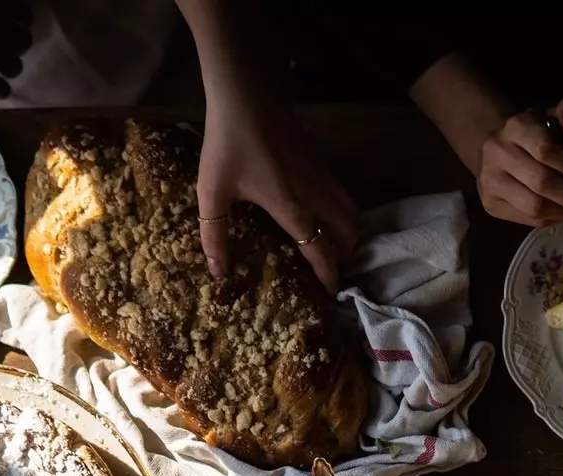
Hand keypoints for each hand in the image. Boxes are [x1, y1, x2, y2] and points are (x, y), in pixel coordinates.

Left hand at [197, 76, 356, 291]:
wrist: (245, 95)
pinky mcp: (321, 160)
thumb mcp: (211, 193)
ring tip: (335, 246)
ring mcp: (322, 174)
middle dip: (346, 254)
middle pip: (349, 231)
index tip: (331, 293)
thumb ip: (214, 235)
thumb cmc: (227, 144)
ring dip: (349, 232)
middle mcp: (315, 194)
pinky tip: (325, 214)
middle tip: (333, 268)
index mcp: (291, 207)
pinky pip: (343, 193)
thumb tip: (218, 272)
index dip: (328, 275)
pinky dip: (344, 211)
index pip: (320, 250)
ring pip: (352, 211)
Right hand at [478, 99, 562, 226]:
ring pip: (535, 206)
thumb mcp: (554, 116)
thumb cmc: (536, 132)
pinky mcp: (490, 203)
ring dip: (562, 210)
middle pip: (542, 182)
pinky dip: (550, 218)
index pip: (545, 149)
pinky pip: (528, 219)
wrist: (497, 150)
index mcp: (516, 127)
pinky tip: (559, 210)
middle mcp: (497, 153)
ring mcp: (490, 181)